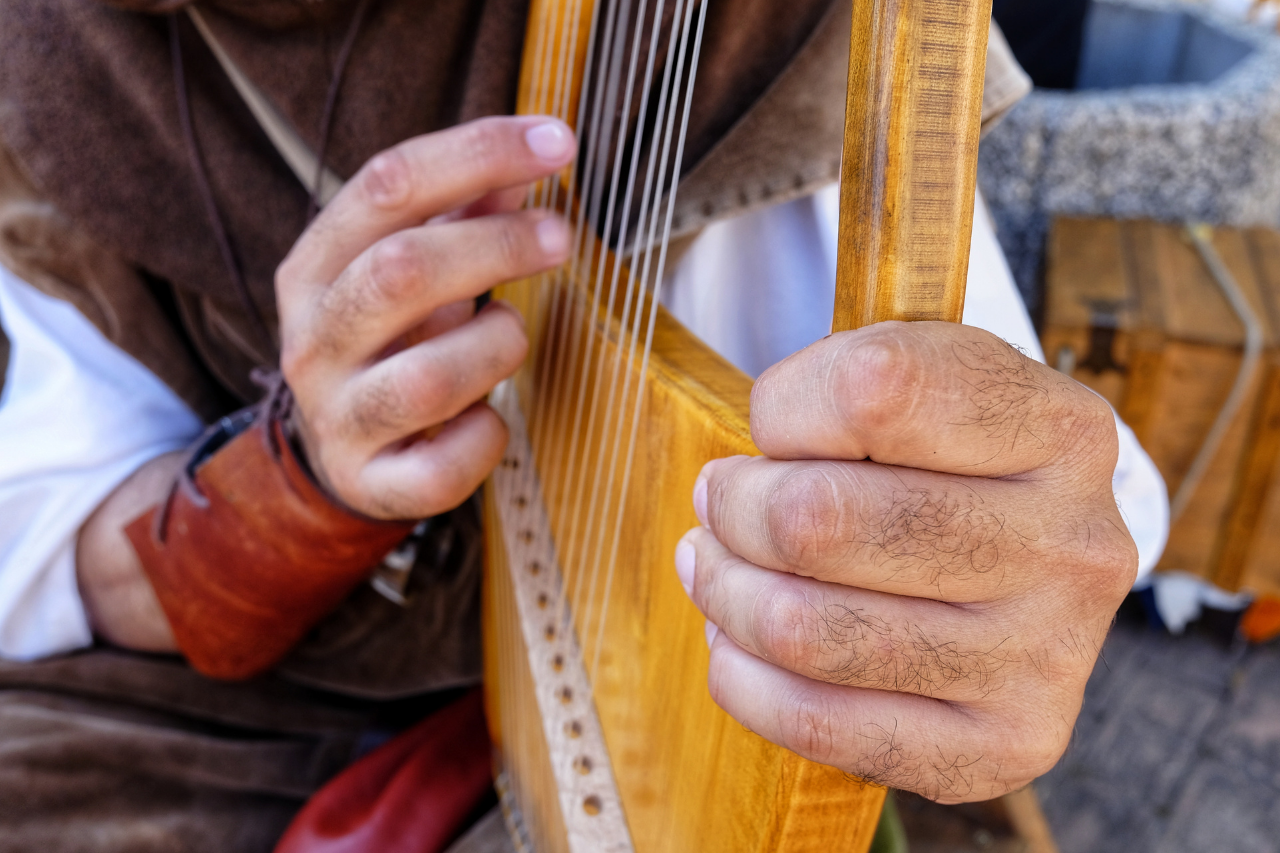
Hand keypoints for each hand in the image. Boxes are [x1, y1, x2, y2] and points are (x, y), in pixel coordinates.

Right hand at [277, 117, 575, 518]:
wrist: (342, 454)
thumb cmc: (390, 342)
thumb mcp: (407, 267)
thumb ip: (463, 211)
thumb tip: (532, 154)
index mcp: (314, 268)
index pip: (387, 184)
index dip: (478, 152)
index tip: (557, 142)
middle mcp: (313, 341)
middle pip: (401, 271)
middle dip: (497, 246)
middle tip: (560, 238)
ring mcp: (338, 418)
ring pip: (430, 378)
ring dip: (496, 346)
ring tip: (509, 335)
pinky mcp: (371, 484)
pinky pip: (444, 467)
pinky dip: (486, 438)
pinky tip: (489, 416)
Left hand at [675, 321, 1136, 802]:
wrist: (1027, 574)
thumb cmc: (944, 463)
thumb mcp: (917, 381)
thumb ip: (834, 390)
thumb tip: (734, 492)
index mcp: (1062, 427)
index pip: (868, 391)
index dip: (783, 406)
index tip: (775, 426)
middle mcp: (1074, 544)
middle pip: (815, 519)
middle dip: (734, 507)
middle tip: (720, 502)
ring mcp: (1047, 657)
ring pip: (803, 628)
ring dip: (726, 590)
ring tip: (718, 568)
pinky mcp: (1005, 747)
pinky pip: (818, 723)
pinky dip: (744, 679)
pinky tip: (739, 645)